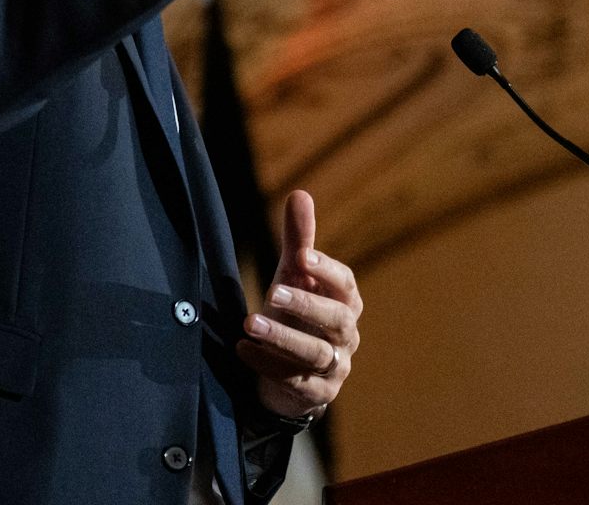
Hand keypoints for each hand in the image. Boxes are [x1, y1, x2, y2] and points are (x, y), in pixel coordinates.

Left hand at [236, 190, 362, 420]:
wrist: (293, 374)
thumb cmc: (297, 312)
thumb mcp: (294, 276)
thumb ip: (298, 239)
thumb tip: (300, 194)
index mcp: (345, 303)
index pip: (346, 284)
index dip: (327, 270)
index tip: (302, 256)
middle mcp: (345, 335)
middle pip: (336, 320)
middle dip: (306, 304)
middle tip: (274, 292)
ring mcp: (333, 367)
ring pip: (314, 353)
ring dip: (282, 338)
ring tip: (250, 323)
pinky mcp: (315, 393)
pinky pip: (293, 380)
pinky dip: (266, 364)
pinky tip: (242, 349)